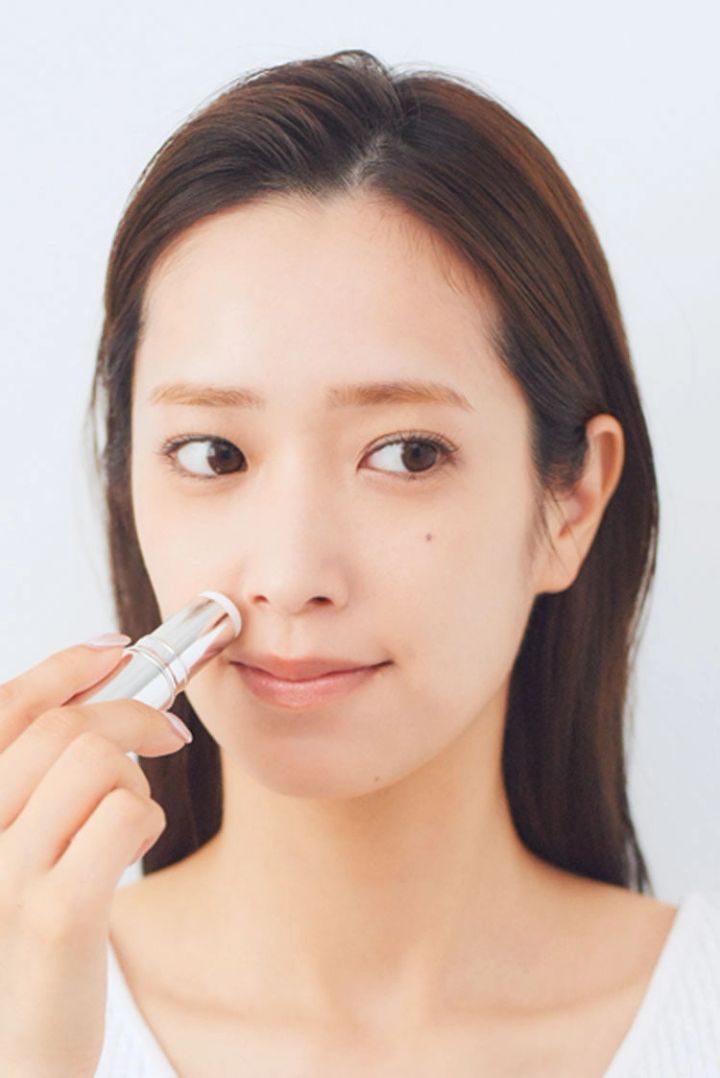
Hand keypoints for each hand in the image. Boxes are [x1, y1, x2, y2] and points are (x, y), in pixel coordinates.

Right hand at [0, 637, 190, 1075]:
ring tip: (129, 817)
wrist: (14, 1050)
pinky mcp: (56, 913)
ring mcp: (5, 873)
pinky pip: (125, 814)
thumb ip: (32, 776)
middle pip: (64, 726)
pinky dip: (146, 817)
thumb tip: (91, 688)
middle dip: (133, 715)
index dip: (63, 665)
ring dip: (135, 778)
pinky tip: (132, 846)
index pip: (4, 707)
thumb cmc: (21, 936)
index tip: (113, 648)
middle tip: (168, 735)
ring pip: (98, 761)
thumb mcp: (9, 844)